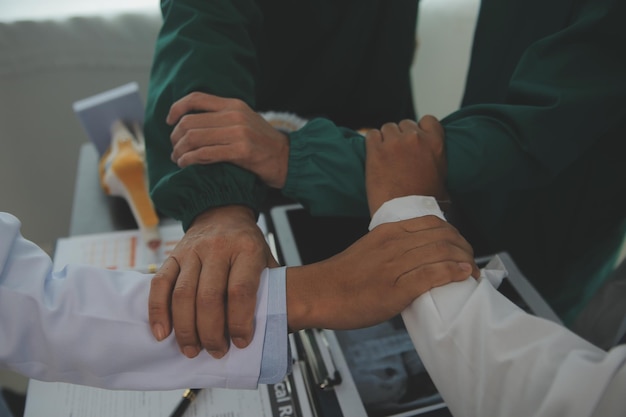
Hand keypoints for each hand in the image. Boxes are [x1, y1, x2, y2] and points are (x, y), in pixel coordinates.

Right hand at [148, 205, 278, 357]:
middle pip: (209, 297)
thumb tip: (272, 325)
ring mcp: (192, 251)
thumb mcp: (266, 259)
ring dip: (186, 329)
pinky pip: (160, 285)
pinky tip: (163, 333)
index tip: (241, 342)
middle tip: (216, 352)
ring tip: (192, 350)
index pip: (240, 290)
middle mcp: (217, 248)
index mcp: (246, 249)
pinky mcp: (172, 255)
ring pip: (183, 294)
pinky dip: (158, 311)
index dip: (240, 322)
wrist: (222, 213)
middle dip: (211, 332)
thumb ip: (269, 287)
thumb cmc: (246, 243)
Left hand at [167, 92, 289, 188]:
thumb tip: (195, 121)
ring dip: (180, 151)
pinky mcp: (241, 151)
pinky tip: (185, 165)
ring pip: (194, 138)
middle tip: (174, 148)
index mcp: (234, 104)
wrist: (288, 159)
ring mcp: (238, 133)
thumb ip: (224, 117)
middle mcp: (235, 115)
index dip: (176, 108)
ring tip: (178, 159)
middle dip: (175, 137)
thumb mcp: (246, 120)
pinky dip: (190, 160)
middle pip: (190, 121)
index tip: (169, 121)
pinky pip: (205, 154)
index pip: (196, 99)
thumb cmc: (264, 144)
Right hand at [286, 216, 477, 330]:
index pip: (433, 223)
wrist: (318, 293)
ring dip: (465, 262)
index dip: (454, 234)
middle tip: (472, 262)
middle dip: (464, 248)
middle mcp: (394, 243)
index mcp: (388, 231)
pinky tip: (464, 275)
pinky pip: (432, 275)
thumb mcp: (368, 249)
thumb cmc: (341, 277)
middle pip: (443, 236)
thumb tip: (415, 258)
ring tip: (473, 273)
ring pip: (442, 253)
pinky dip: (453, 273)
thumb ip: (392, 248)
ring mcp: (395, 265)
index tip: (461, 248)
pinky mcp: (396, 288)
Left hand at [365, 116, 447, 214]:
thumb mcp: (443, 182)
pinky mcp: (376, 150)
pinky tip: (374, 156)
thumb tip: (438, 177)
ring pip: (387, 128)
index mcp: (436, 143)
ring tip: (385, 157)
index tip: (415, 139)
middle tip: (398, 154)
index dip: (420, 128)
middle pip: (405, 124)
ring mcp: (394, 142)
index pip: (428, 120)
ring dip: (386, 140)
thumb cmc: (426, 204)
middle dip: (401, 136)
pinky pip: (371, 135)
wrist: (406, 215)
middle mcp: (415, 138)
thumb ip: (439, 167)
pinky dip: (372, 143)